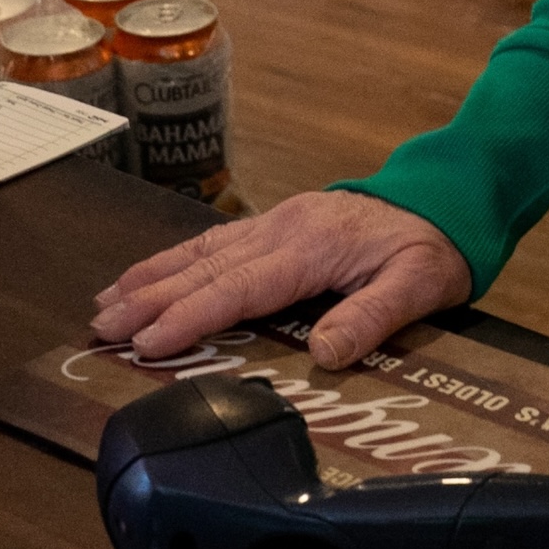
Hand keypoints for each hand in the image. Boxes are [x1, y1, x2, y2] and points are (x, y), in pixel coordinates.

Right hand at [88, 189, 472, 369]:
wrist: (448, 194)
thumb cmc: (435, 245)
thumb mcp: (421, 284)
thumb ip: (373, 317)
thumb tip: (325, 354)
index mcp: (311, 247)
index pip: (238, 288)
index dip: (190, 316)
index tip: (147, 343)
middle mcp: (284, 229)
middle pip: (205, 268)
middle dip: (149, 299)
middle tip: (100, 328)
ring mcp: (279, 221)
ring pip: (202, 249)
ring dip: (152, 276)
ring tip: (106, 302)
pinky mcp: (281, 222)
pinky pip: (216, 239)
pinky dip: (177, 258)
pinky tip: (152, 274)